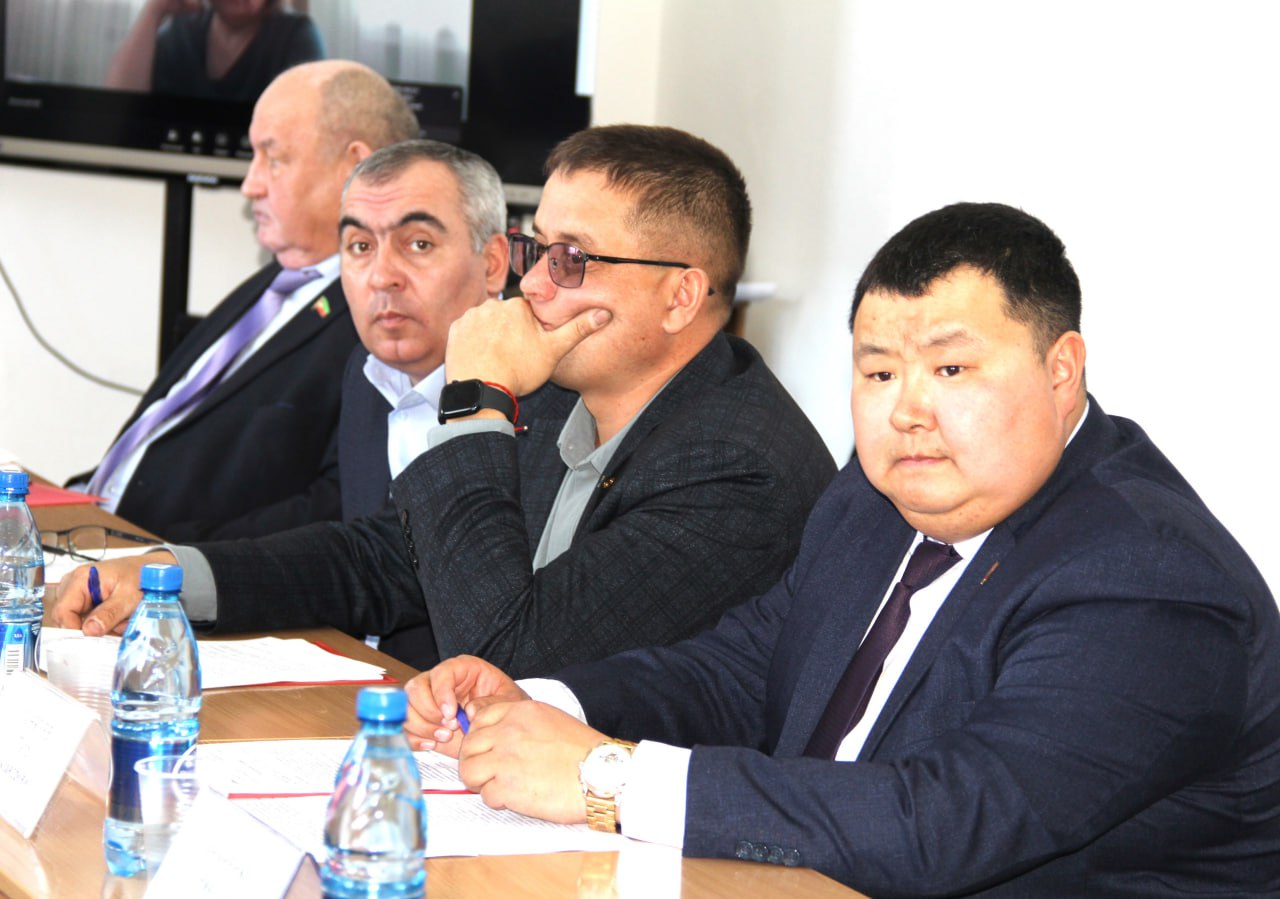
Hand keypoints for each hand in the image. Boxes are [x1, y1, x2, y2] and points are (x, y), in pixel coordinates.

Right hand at [50, 551, 175, 635]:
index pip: (62, 611)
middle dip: (93, 628)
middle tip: (117, 625)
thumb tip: (88, 630)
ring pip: (80, 622)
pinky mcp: (86, 601)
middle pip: (68, 619)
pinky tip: (119, 617)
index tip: (93, 638)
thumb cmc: (142, 576)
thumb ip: (109, 613)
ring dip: (102, 626)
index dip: (74, 629)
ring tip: (122, 618)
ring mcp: (78, 593)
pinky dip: (104, 623)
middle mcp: (73, 584)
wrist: (152, 571)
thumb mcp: (129, 596)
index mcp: (80, 579)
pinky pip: (89, 620)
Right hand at [404, 655, 527, 755]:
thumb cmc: (505, 706)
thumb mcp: (509, 700)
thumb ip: (491, 703)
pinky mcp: (423, 722)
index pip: (441, 673)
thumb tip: (469, 710)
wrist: (502, 728)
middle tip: (448, 728)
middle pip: (416, 688)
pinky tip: (432, 744)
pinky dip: (415, 738)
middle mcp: (441, 682)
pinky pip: (406, 727)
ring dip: (422, 726)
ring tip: (445, 737)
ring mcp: (428, 702)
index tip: (451, 713)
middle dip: (428, 711)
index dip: (441, 693)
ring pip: (406, 707)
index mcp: (462, 669)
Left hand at [443, 297, 610, 396]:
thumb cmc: (518, 371)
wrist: (481, 391)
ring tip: (497, 358)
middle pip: (506, 316)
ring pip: (487, 322)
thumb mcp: (554, 351)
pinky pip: (468, 331)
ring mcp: (470, 317)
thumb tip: (605, 313)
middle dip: (510, 331)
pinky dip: (474, 341)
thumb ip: (578, 329)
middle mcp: (492, 305)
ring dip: (491, 335)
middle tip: (514, 356)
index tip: (530, 347)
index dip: (531, 330)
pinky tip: (482, 357)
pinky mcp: (455, 330)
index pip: (528, 312)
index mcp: (517, 306)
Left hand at [459, 700, 605, 823]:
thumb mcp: (551, 720)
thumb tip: (499, 734)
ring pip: (468, 770)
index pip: (480, 718)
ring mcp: (505, 759)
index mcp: (520, 712)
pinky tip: (516, 798)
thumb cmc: (584, 751)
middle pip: (468, 745)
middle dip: (476, 761)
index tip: (487, 749)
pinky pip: (486, 795)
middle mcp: (508, 731)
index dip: (480, 737)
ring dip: (481, 781)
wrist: (601, 775)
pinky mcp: (506, 787)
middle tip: (490, 773)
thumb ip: (522, 722)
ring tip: (500, 786)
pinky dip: (498, 800)